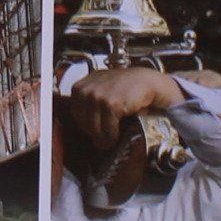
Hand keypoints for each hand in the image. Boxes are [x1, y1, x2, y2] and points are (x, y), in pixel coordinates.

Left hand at [62, 67, 184, 150]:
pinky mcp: (110, 104)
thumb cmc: (124, 87)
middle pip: (84, 123)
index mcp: (80, 87)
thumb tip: (89, 133)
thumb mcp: (100, 90)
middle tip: (105, 138)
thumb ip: (89, 106)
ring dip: (105, 137)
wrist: (144, 81)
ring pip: (95, 128)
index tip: (96, 129)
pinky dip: (114, 135)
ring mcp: (97, 96)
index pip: (76, 114)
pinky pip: (108, 128)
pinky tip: (118, 132)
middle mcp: (86, 90)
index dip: (86, 125)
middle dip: (95, 133)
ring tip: (111, 138)